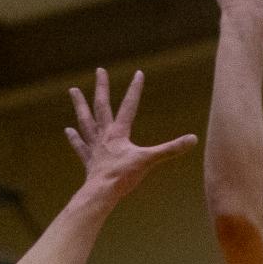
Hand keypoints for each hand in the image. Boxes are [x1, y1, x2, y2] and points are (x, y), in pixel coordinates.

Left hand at [65, 69, 196, 200]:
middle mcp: (104, 135)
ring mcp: (95, 147)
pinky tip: (68, 130)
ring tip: (73, 91)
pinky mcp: (89, 161)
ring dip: (80, 106)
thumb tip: (193, 140)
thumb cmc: (123, 176)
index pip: (128, 106)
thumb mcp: (149, 160)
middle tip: (99, 70)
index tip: (138, 73)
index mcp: (119, 133)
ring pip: (85, 121)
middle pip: (101, 106)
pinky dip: (74, 138)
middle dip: (102, 87)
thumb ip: (170, 149)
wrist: (101, 193)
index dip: (134, 90)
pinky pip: (80, 146)